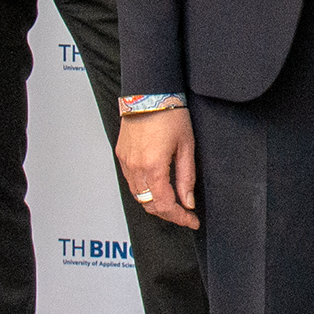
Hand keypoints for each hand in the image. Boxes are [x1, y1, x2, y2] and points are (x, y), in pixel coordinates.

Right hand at [117, 108, 199, 229]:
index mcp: (153, 167)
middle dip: (168, 213)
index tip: (192, 220)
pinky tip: (158, 187)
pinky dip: (145, 190)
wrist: (149, 93)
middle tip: (185, 214)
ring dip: (155, 203)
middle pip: (149, 205)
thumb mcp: (187, 146)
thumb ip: (186, 177)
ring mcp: (126, 162)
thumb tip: (188, 201)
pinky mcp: (122, 156)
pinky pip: (131, 182)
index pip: (165, 205)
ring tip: (174, 202)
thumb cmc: (171, 114)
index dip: (180, 217)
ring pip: (138, 196)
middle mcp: (135, 168)